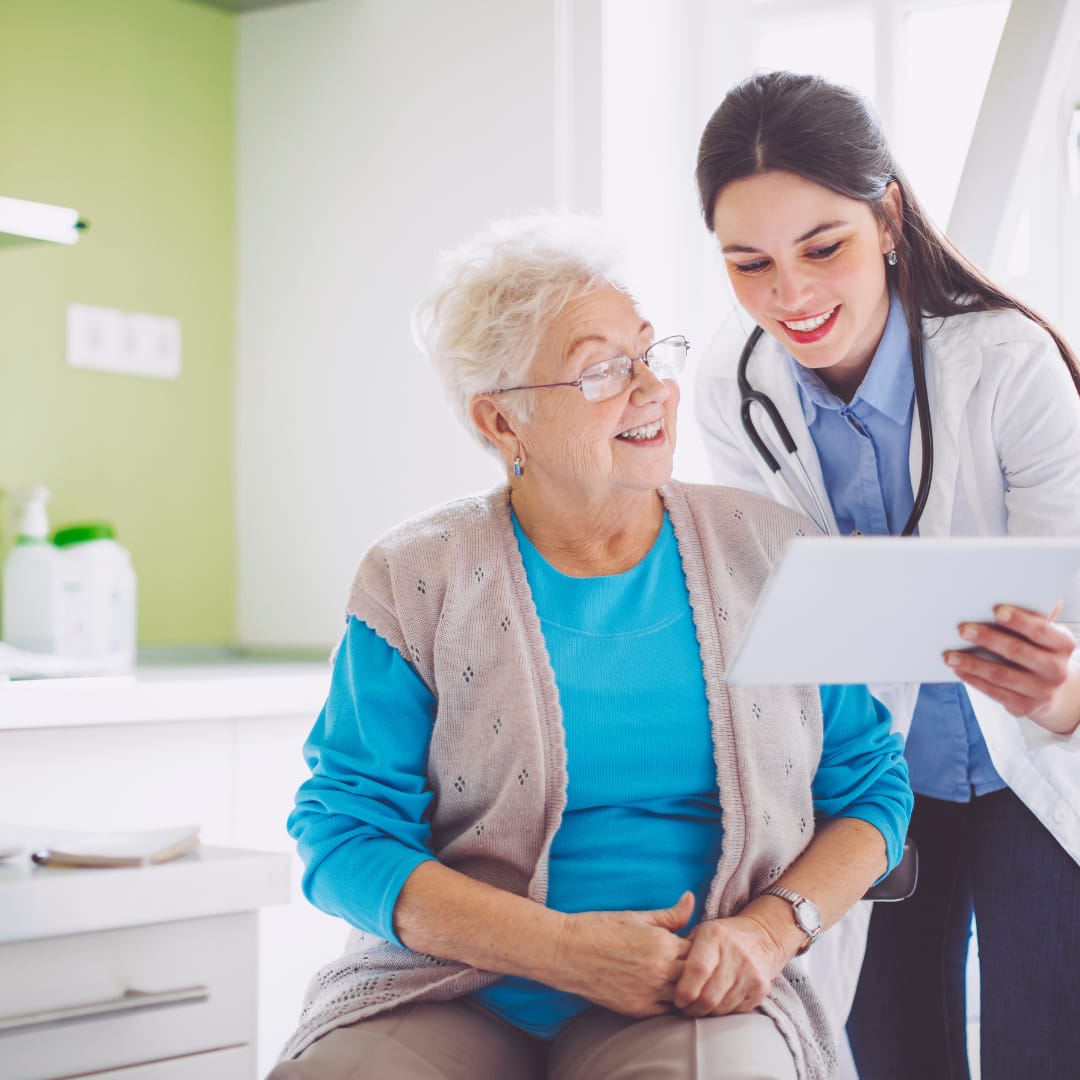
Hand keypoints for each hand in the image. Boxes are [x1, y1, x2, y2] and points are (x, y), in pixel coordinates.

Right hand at [551, 891, 694, 1017]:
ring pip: (685, 998)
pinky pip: (667, 1013)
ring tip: (680, 981)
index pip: (700, 951)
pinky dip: (671, 1005)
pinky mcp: (638, 1011)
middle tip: (691, 966)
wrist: (567, 952)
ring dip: (686, 990)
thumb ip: (669, 914)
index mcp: (663, 945)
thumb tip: (691, 899)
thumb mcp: (637, 916)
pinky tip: (666, 995)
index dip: (699, 949)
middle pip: (697, 977)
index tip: (693, 946)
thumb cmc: (600, 928)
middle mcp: (661, 972)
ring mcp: (651, 994)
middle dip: (697, 971)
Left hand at [672, 912, 786, 1017]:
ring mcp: (751, 972)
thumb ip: (680, 947)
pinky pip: (736, 1011)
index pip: (698, 969)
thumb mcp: (699, 932)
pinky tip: (715, 1004)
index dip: (684, 990)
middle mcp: (736, 953)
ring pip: (722, 1007)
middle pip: (709, 995)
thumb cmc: (720, 938)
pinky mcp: (761, 989)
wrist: (760, 937)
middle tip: (683, 1008)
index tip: (676, 1000)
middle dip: (692, 1008)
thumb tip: (660, 968)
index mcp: (715, 936)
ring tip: (697, 1007)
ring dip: (706, 1012)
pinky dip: (722, 1012)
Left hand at [944, 603, 1078, 733]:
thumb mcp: (1046, 635)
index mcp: (1064, 644)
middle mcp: (1057, 670)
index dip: (1019, 621)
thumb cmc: (1041, 651)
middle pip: (1018, 652)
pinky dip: (973, 679)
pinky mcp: (1024, 707)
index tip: (996, 610)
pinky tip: (958, 669)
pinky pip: (994, 692)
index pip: (1041, 630)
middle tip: (962, 629)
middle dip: (988, 639)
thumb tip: (1017, 585)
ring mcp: (1041, 691)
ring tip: (949, 654)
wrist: (1055, 691)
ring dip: (972, 663)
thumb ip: (1035, 616)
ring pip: (1001, 675)